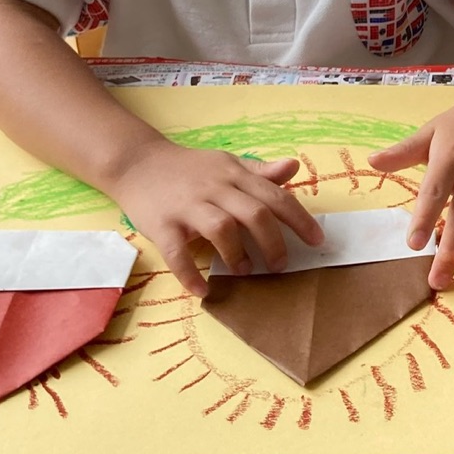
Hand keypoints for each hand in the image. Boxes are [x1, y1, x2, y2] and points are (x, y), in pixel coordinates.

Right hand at [106, 144, 323, 296]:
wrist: (137, 163)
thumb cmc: (190, 169)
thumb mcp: (227, 164)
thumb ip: (260, 171)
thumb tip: (295, 166)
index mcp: (235, 175)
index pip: (275, 196)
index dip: (299, 219)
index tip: (317, 241)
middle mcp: (215, 188)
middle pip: (254, 214)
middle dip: (273, 242)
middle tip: (280, 265)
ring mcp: (188, 206)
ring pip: (221, 228)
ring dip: (237, 254)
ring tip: (246, 272)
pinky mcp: (162, 224)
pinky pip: (177, 252)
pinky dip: (191, 274)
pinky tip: (203, 290)